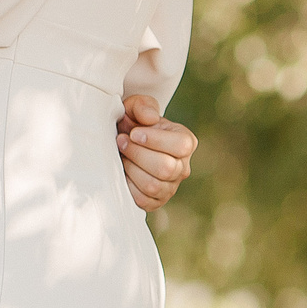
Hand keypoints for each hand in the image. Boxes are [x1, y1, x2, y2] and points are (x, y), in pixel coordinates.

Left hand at [116, 94, 194, 210]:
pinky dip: (127, 185)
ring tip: (120, 155)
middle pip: (166, 168)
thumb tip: (149, 118)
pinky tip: (121, 171)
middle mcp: (182, 167)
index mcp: (185, 141)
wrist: (123, 141)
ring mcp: (170, 187)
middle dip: (137, 153)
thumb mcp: (137, 107)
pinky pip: (143, 200)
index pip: (181, 145)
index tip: (134, 133)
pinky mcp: (155, 201)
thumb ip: (143, 106)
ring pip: (154, 185)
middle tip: (121, 141)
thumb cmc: (133, 123)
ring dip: (131, 168)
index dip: (155, 140)